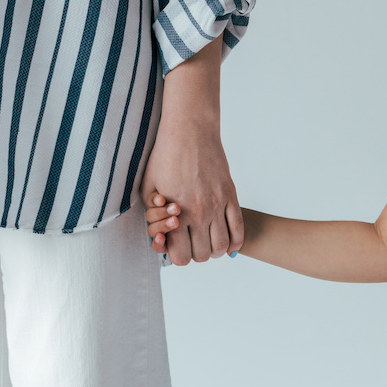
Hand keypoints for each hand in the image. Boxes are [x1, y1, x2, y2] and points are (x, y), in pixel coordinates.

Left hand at [140, 114, 242, 264]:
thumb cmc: (164, 157)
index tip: (174, 245)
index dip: (176, 255)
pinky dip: (235, 243)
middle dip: (194, 254)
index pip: (180, 255)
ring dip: (213, 250)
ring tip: (206, 242)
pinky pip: (238, 228)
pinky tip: (228, 245)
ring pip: (221, 246)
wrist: (190, 131)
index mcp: (177, 213)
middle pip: (202, 255)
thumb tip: (161, 238)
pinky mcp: (231, 195)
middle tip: (190, 243)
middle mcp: (200, 212)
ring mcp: (218, 204)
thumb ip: (152, 217)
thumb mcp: (148, 189)